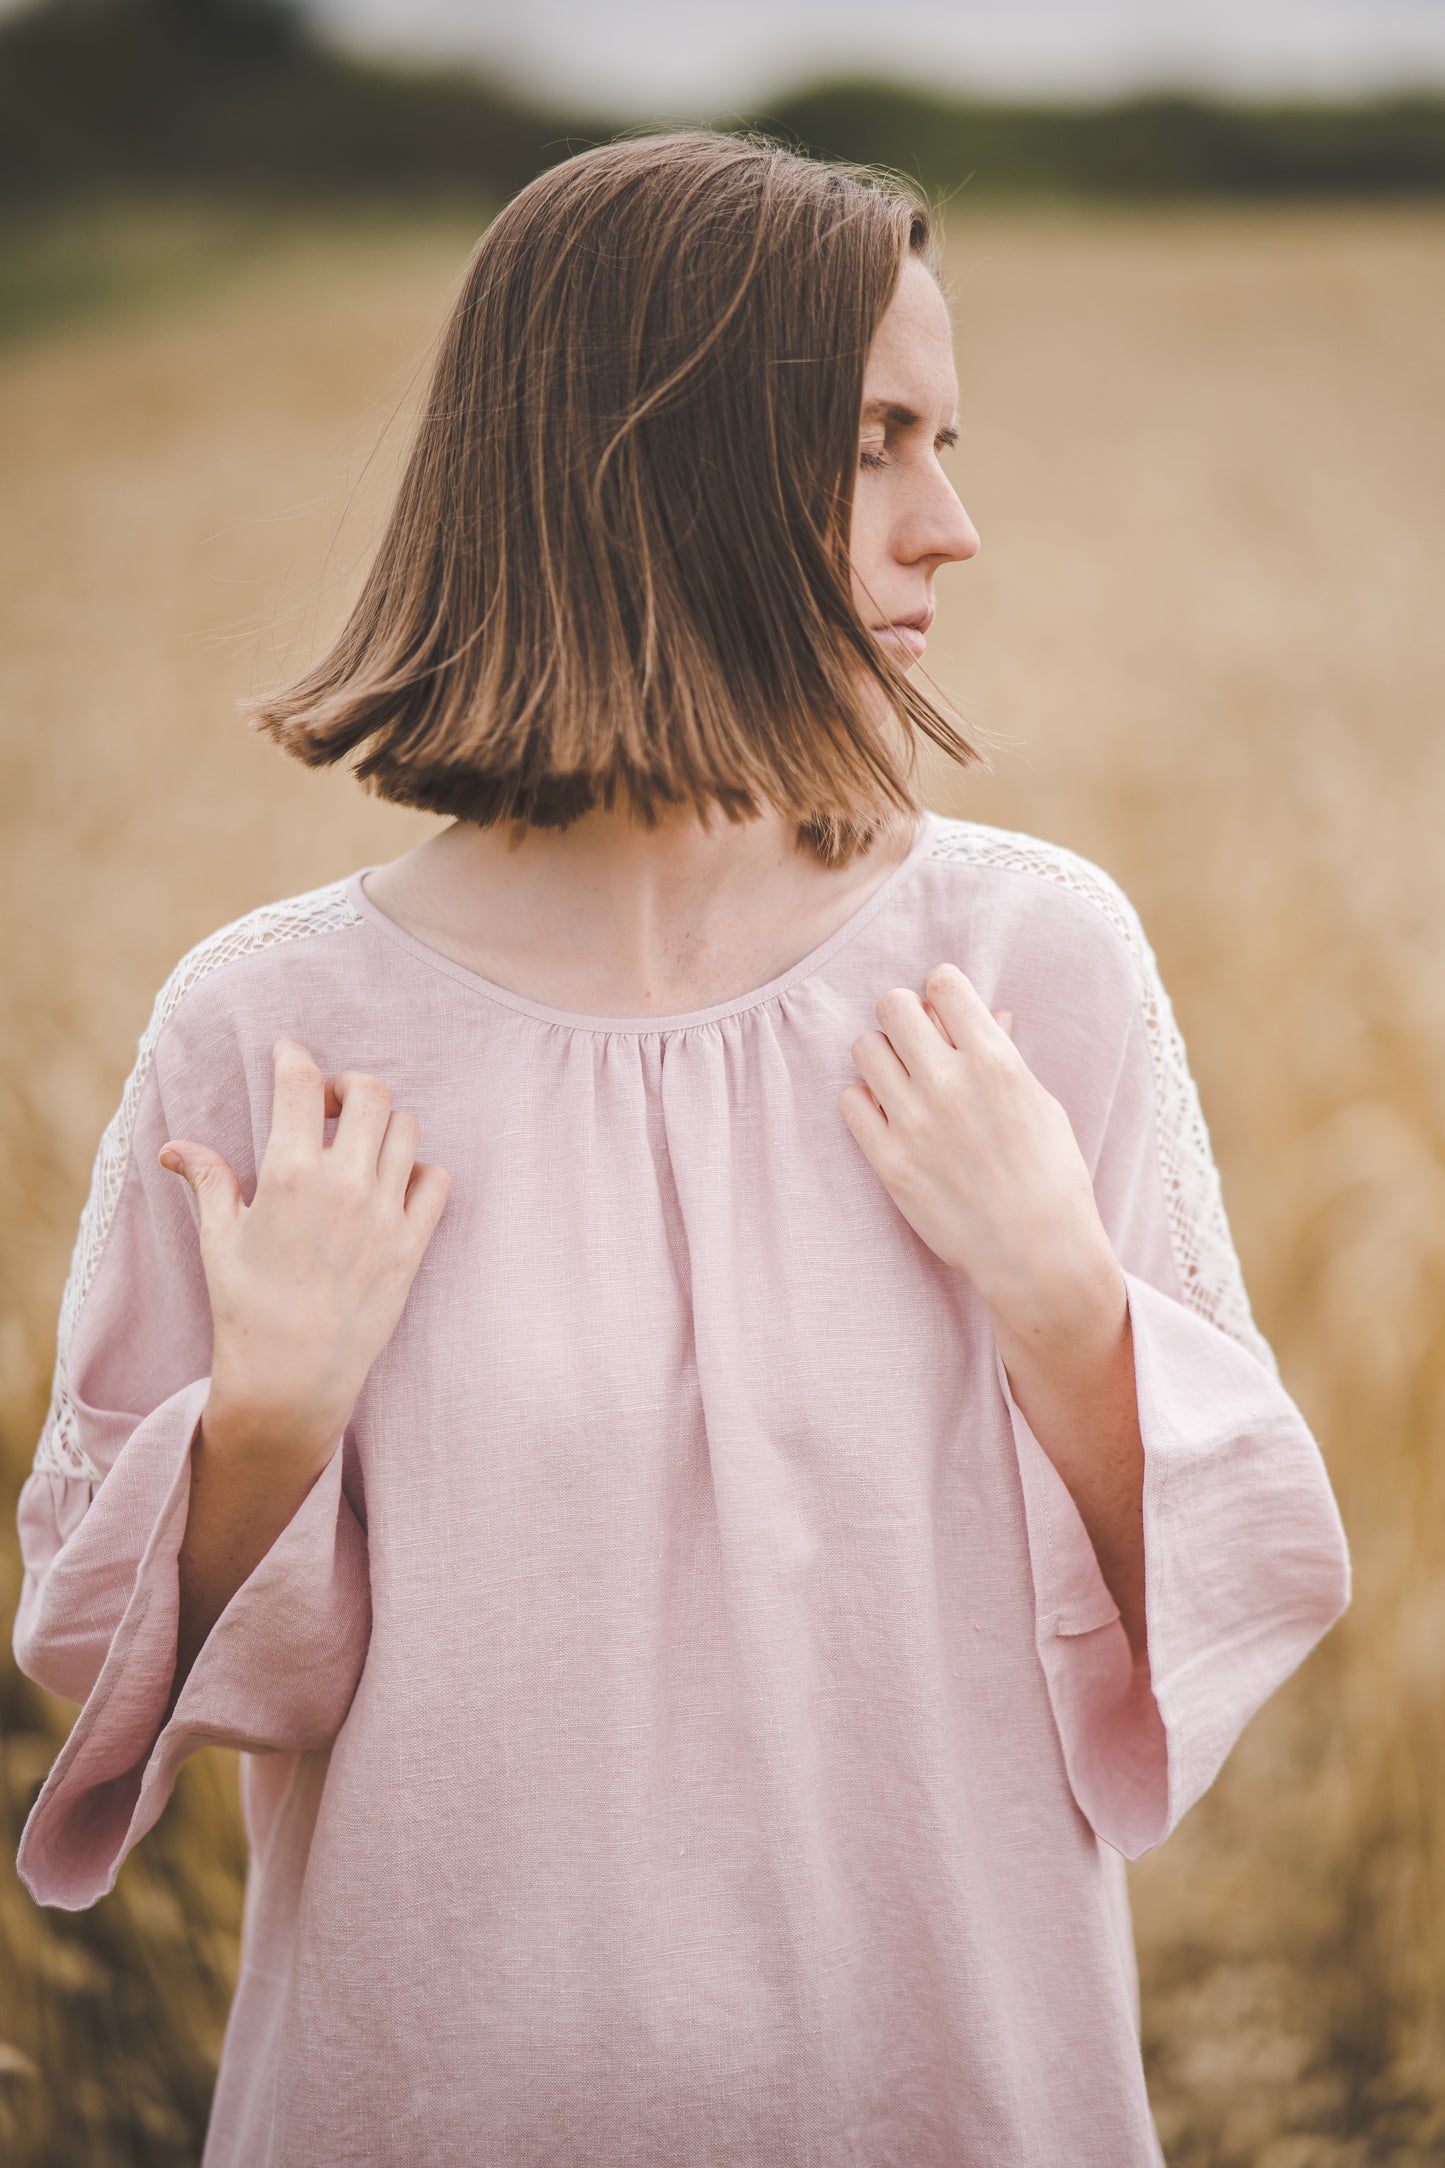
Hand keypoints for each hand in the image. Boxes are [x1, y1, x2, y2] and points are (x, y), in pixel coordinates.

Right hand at [159, 1035, 449, 1472]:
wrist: (291, 1380)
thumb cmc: (246, 1308)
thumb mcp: (219, 1239)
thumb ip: (208, 1180)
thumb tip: (175, 1148)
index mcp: (289, 1174)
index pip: (301, 1084)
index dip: (294, 1055)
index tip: (288, 1050)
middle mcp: (345, 1184)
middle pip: (370, 1092)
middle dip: (347, 1086)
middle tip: (328, 1105)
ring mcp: (386, 1213)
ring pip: (407, 1129)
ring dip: (383, 1125)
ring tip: (358, 1146)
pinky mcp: (414, 1244)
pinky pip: (436, 1179)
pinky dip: (419, 1170)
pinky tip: (392, 1184)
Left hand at [839, 963, 1122, 1342]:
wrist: (1037, 1254)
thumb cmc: (1052, 1177)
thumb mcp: (1042, 1106)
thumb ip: (1005, 1056)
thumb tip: (989, 1016)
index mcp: (995, 1062)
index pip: (943, 984)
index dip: (942, 989)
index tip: (946, 1007)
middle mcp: (949, 1084)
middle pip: (892, 1005)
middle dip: (905, 1015)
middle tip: (917, 1039)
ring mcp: (913, 1123)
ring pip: (864, 1047)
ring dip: (882, 1054)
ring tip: (902, 1078)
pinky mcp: (888, 1161)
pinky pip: (849, 1101)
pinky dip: (866, 1101)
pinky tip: (889, 1115)